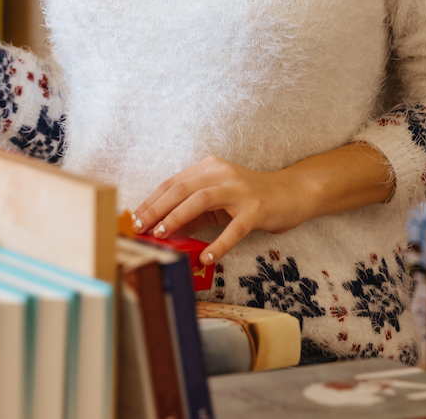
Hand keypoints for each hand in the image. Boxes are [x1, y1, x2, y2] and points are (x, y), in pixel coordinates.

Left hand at [129, 156, 318, 267]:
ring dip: (177, 218)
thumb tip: (162, 229)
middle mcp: (221, 174)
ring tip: (161, 236)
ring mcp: (240, 190)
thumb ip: (192, 212)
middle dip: (156, 209)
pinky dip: (217, 244)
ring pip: (200, 200)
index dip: (151, 201)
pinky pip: (234, 228)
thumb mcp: (217, 200)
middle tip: (139, 228)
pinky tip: (204, 257)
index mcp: (208, 168)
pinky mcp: (256, 210)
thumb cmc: (249, 198)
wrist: (292, 193)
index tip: (133, 218)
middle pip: (180, 189)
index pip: (172, 183)